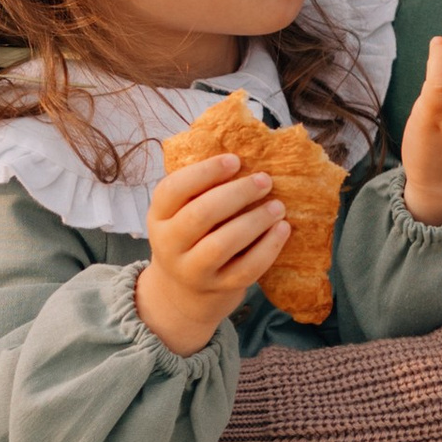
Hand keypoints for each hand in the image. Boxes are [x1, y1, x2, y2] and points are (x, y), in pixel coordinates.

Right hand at [137, 151, 289, 355]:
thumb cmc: (191, 236)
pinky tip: (283, 229)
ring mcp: (193, 270)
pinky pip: (246, 269)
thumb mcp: (181, 212)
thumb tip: (244, 151)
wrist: (184, 290)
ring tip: (277, 205)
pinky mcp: (219, 288)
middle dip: (236, 193)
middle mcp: (169, 245)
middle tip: (264, 180)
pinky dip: (268, 248)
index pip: (173, 189)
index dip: (205, 172)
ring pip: (222, 244)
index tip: (235, 160)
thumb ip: (201, 188)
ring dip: (254, 221)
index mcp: (159, 216)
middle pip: (200, 215)